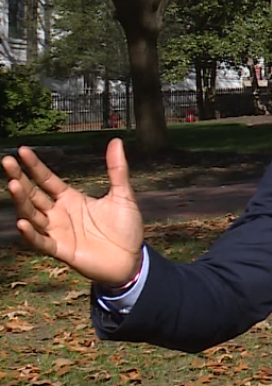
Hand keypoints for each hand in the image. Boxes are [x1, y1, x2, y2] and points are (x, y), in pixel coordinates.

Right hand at [3, 138, 143, 284]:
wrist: (132, 259)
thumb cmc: (126, 227)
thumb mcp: (123, 195)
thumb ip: (117, 169)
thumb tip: (116, 140)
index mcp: (71, 199)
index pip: (46, 179)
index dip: (34, 166)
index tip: (21, 151)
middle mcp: (59, 214)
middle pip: (33, 194)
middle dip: (19, 178)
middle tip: (6, 161)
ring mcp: (58, 232)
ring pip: (33, 214)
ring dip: (22, 201)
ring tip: (13, 184)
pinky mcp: (61, 250)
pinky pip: (41, 242)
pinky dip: (31, 234)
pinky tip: (21, 222)